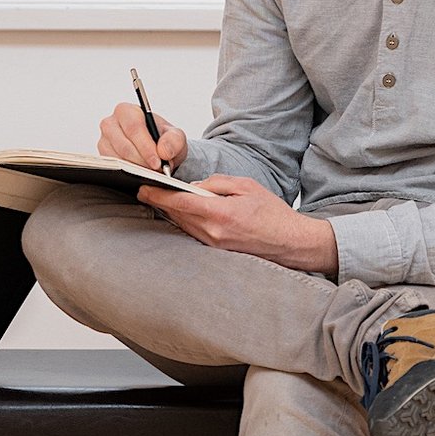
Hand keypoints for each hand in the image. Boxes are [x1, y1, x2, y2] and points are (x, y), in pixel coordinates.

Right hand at [98, 99, 185, 174]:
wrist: (157, 150)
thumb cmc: (163, 139)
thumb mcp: (176, 136)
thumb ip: (174, 140)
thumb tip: (163, 151)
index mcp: (126, 111)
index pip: (133, 128)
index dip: (146, 146)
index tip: (157, 161)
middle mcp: (111, 124)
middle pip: (124, 146)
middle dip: (142, 161)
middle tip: (157, 171)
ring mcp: (104, 142)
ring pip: (118, 159)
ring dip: (136, 169)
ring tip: (151, 173)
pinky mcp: (104, 158)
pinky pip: (114, 168)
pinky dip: (128, 174)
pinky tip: (141, 175)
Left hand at [138, 174, 338, 275]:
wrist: (291, 243)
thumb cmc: (273, 213)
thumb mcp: (247, 186)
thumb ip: (217, 183)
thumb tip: (195, 187)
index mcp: (221, 214)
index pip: (180, 203)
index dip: (158, 195)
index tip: (143, 188)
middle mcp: (214, 233)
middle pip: (177, 216)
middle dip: (160, 202)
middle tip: (144, 190)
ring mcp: (214, 246)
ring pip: (183, 226)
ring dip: (170, 213)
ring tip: (158, 200)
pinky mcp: (217, 252)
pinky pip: (194, 234)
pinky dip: (184, 223)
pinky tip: (180, 214)